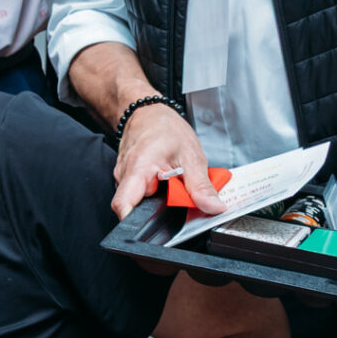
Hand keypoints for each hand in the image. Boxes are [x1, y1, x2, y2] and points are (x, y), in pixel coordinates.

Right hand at [113, 103, 221, 219]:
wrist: (148, 113)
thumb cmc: (165, 128)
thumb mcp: (192, 156)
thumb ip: (201, 187)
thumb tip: (214, 208)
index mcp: (138, 168)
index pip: (124, 205)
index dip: (136, 222)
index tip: (158, 224)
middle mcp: (124, 175)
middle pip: (138, 208)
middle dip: (160, 209)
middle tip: (178, 192)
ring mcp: (122, 178)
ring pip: (140, 202)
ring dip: (159, 199)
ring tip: (171, 181)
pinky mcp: (127, 180)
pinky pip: (140, 195)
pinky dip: (155, 192)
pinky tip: (164, 180)